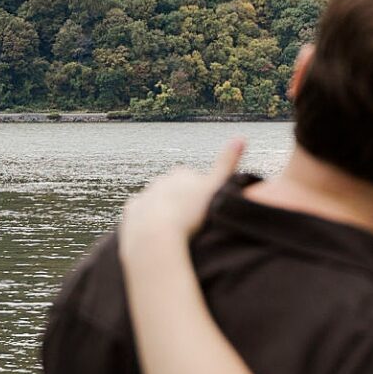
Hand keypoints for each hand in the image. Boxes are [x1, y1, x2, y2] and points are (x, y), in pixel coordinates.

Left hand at [120, 137, 243, 252]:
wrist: (154, 236)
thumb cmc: (189, 213)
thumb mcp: (215, 189)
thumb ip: (227, 165)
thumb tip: (241, 137)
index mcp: (181, 173)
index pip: (193, 179)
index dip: (200, 193)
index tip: (204, 209)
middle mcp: (160, 180)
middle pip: (174, 189)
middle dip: (180, 200)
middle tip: (190, 222)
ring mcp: (145, 195)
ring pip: (156, 201)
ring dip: (163, 212)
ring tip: (174, 231)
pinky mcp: (131, 212)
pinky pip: (140, 214)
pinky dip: (146, 221)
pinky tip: (154, 232)